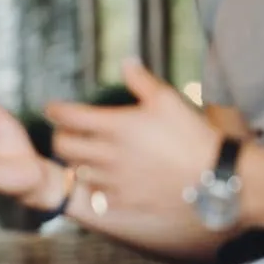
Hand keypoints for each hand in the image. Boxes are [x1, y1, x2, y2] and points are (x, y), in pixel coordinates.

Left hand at [46, 59, 221, 221]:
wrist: (212, 176)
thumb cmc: (192, 136)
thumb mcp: (168, 100)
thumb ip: (141, 81)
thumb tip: (127, 62)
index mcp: (117, 125)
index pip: (69, 117)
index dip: (55, 111)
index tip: (52, 109)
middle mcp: (109, 153)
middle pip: (63, 146)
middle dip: (60, 137)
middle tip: (65, 133)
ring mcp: (114, 179)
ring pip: (76, 171)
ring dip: (76, 162)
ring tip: (83, 156)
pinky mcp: (124, 200)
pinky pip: (96, 193)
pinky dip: (94, 186)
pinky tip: (101, 180)